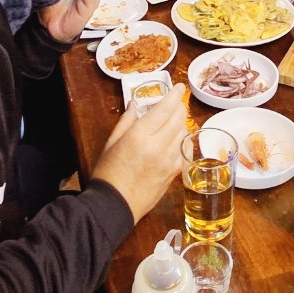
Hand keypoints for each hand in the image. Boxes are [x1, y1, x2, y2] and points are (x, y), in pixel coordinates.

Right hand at [91, 83, 187, 222]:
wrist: (115, 205)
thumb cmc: (108, 174)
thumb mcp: (111, 143)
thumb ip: (126, 121)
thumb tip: (134, 104)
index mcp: (140, 135)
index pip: (165, 109)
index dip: (174, 95)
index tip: (179, 87)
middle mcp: (158, 146)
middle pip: (179, 118)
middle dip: (179, 107)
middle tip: (176, 103)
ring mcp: (168, 160)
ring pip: (185, 133)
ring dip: (182, 123)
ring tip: (175, 120)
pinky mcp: (174, 173)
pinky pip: (185, 151)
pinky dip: (183, 141)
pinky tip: (177, 140)